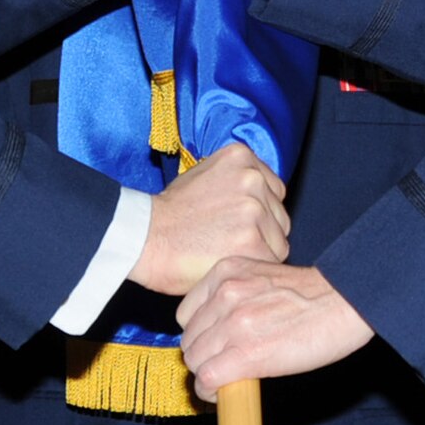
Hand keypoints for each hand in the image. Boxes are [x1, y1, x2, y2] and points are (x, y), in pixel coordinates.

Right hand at [129, 143, 289, 295]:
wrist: (146, 237)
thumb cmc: (170, 214)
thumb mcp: (203, 175)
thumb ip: (236, 181)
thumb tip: (262, 198)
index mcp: (241, 156)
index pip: (273, 192)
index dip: (260, 213)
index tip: (238, 225)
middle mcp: (252, 177)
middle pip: (279, 217)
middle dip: (262, 233)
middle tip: (230, 242)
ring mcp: (254, 208)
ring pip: (278, 242)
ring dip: (258, 252)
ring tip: (226, 253)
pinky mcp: (252, 240)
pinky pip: (270, 261)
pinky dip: (252, 268)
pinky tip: (228, 264)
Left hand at [178, 260, 373, 398]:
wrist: (345, 302)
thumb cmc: (314, 293)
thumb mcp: (263, 277)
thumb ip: (236, 295)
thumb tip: (218, 329)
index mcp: (226, 272)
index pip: (186, 314)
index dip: (198, 335)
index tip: (211, 346)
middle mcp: (224, 295)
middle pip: (189, 339)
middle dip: (202, 357)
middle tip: (221, 367)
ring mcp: (233, 324)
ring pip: (195, 361)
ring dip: (206, 376)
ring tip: (225, 381)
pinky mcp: (245, 354)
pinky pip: (207, 379)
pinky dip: (210, 391)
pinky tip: (223, 392)